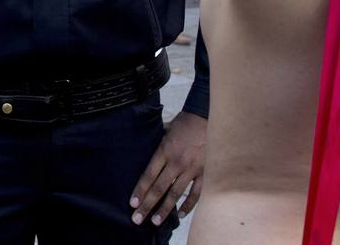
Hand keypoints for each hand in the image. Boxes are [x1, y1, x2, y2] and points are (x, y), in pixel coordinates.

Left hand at [130, 111, 205, 225]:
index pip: (149, 175)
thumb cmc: (184, 123)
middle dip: (147, 205)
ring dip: (164, 209)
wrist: (207, 117)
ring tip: (155, 221)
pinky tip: (180, 214)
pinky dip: (188, 205)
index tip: (133, 204)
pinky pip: (196, 193)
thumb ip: (156, 142)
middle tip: (137, 219)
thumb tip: (143, 147)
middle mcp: (176, 162)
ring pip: (176, 194)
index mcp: (165, 150)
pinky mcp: (205, 172)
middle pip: (159, 188)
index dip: (140, 191)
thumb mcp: (166, 130)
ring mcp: (191, 169)